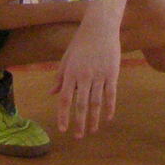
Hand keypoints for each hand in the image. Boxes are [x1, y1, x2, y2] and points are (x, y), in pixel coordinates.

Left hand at [53, 11, 122, 136]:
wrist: (100, 28)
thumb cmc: (81, 43)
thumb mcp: (66, 58)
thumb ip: (60, 77)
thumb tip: (52, 93)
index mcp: (71, 73)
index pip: (65, 99)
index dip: (63, 116)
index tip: (63, 130)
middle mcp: (84, 77)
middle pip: (81, 105)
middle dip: (79, 123)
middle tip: (78, 137)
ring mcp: (99, 76)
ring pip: (96, 102)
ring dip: (94, 119)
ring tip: (92, 130)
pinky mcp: (112, 74)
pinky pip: (111, 94)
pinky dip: (110, 107)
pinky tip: (108, 118)